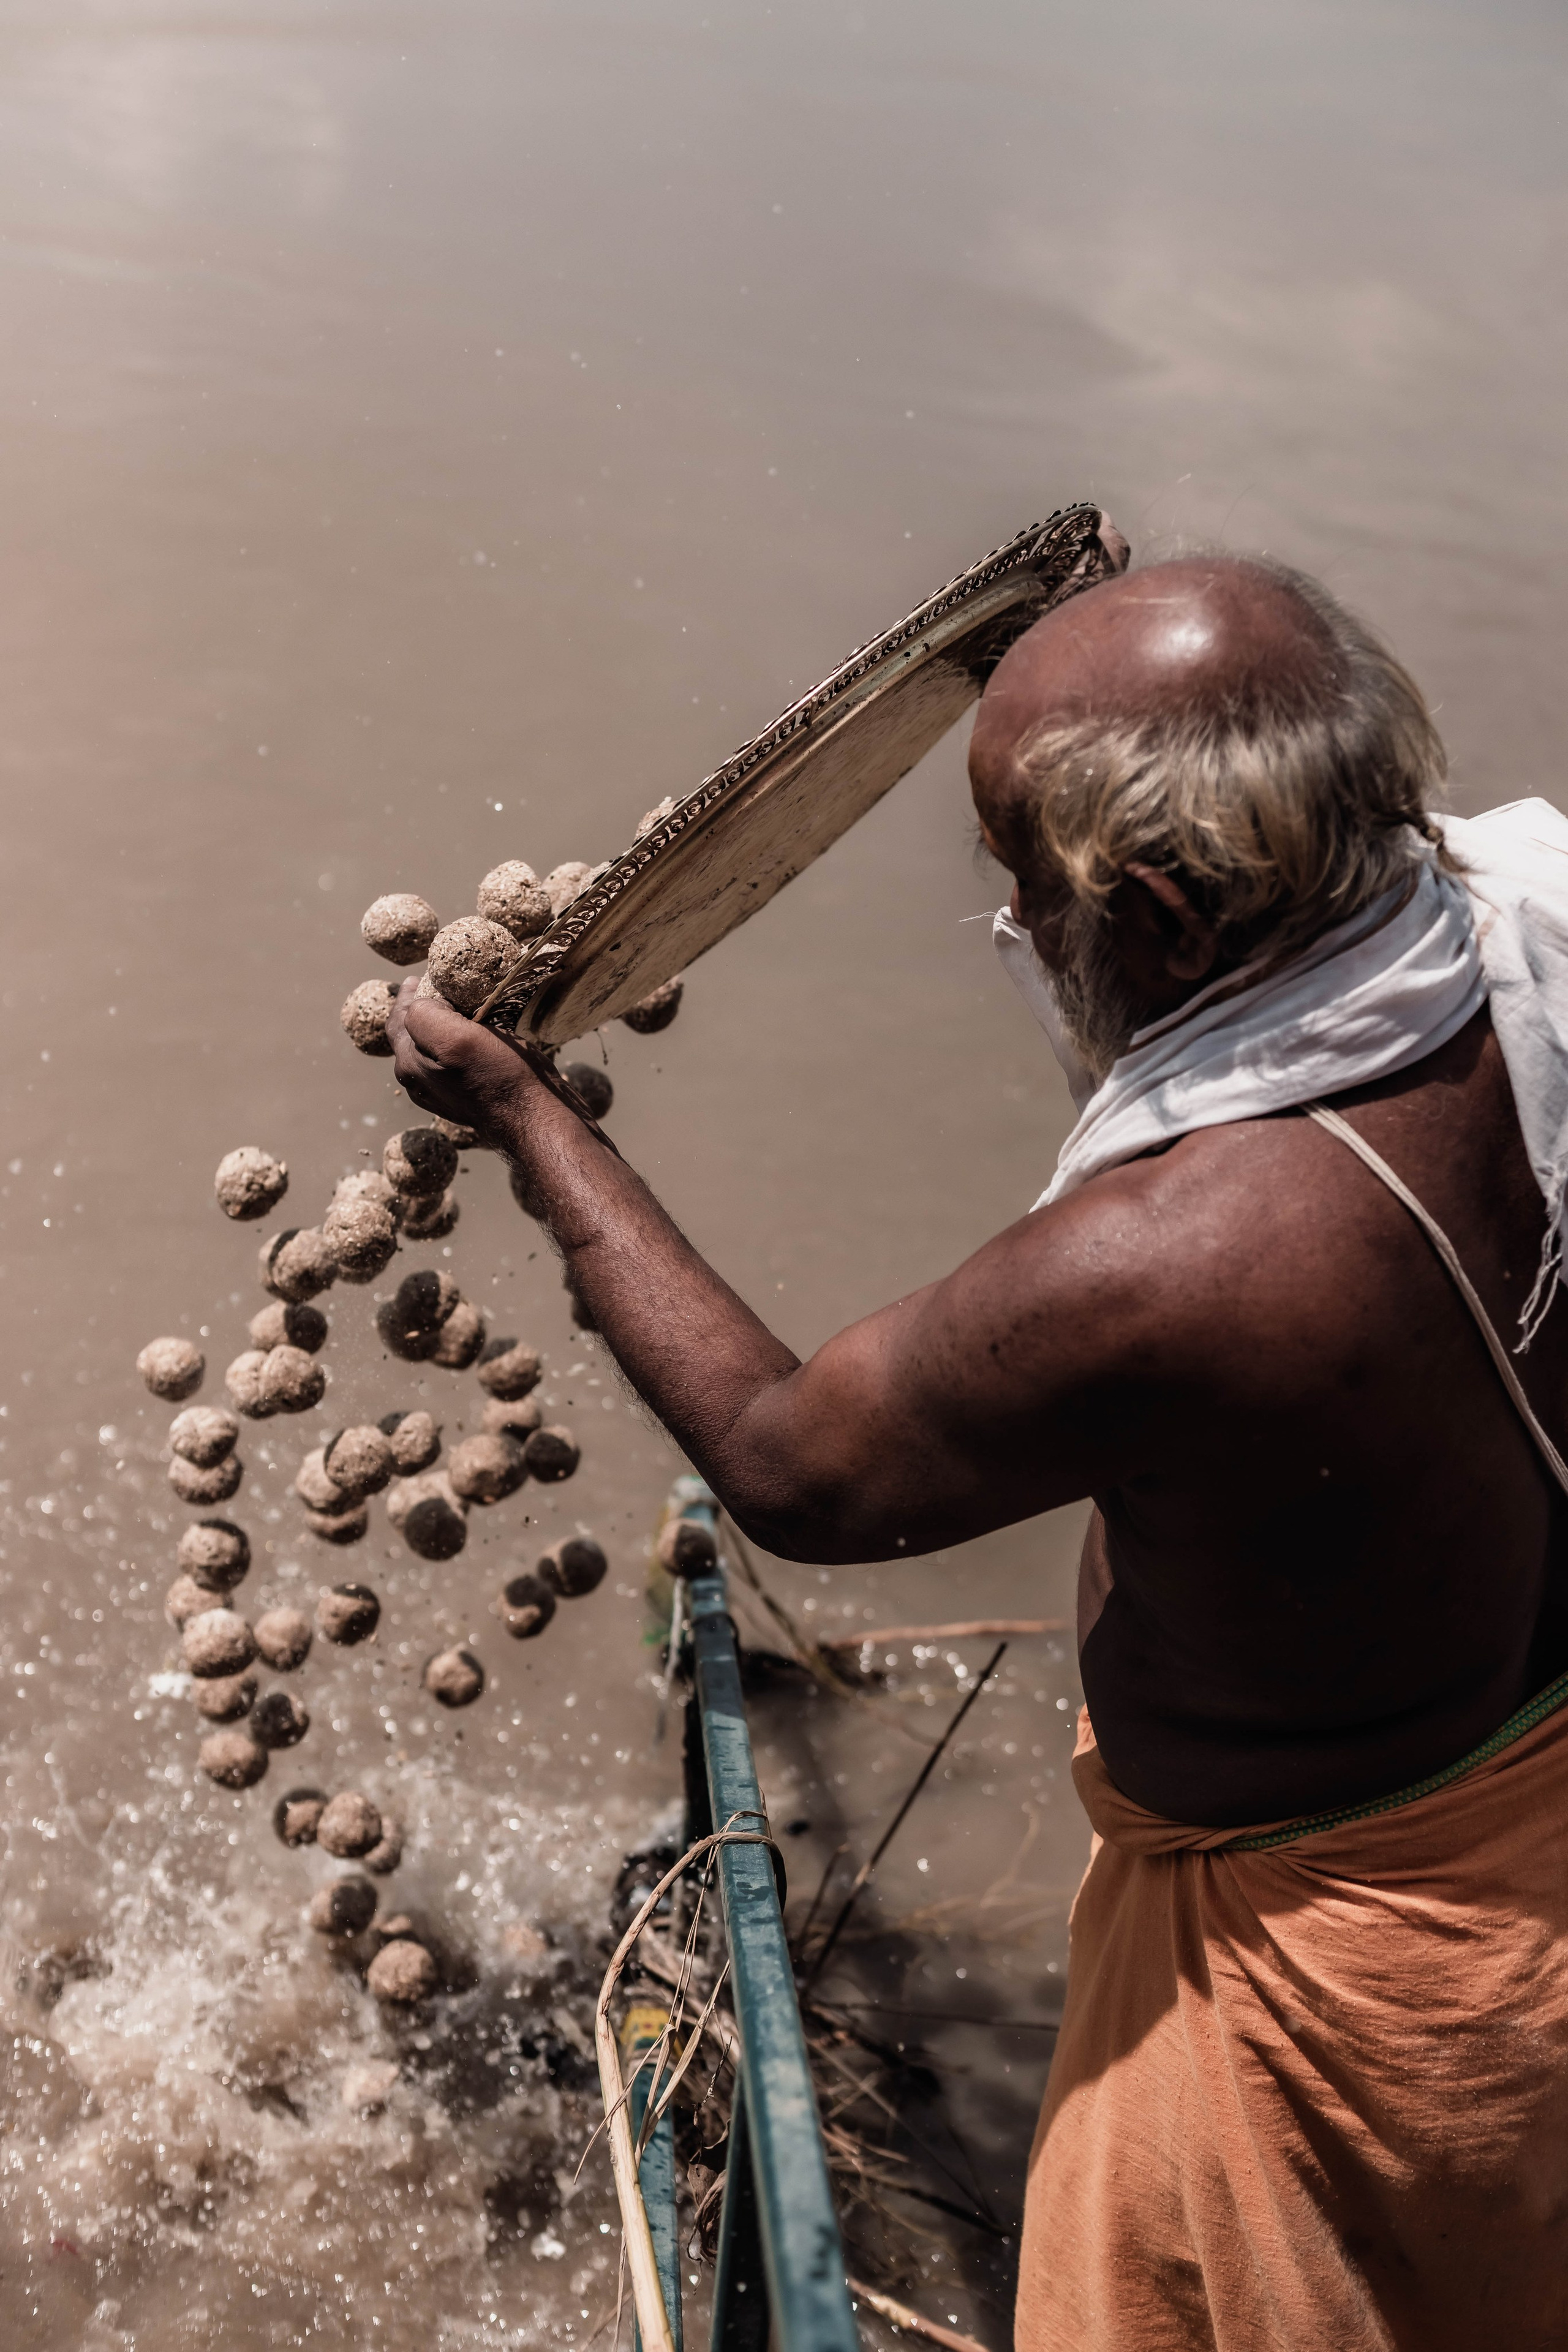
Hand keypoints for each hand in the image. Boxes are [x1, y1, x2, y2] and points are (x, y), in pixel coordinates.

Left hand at [387, 980, 539, 1145]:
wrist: (535, 1119)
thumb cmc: (501, 1077)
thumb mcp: (458, 1039)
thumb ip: (425, 1016)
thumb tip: (423, 1002)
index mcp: (410, 1064)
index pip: (399, 1018)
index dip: (409, 994)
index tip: (423, 975)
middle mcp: (420, 1081)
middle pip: (414, 1033)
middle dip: (424, 1008)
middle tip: (442, 987)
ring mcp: (442, 1092)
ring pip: (434, 1046)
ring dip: (443, 1025)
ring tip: (461, 1006)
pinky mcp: (466, 1096)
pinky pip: (454, 1060)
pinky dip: (460, 1042)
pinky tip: (478, 1034)